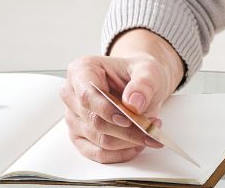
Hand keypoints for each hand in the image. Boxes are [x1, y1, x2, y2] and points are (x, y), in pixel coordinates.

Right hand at [61, 49, 179, 163]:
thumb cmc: (138, 74)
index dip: (106, 110)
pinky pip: (99, 154)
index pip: (86, 96)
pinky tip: (138, 144)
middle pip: (94, 121)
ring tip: (150, 131)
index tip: (128, 118)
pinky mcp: (81, 138)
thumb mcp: (148, 69)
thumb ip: (143, 83)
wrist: (140, 85)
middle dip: (126, 129)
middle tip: (151, 126)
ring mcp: (75, 118)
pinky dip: (122, 153)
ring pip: (99, 140)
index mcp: (81, 70)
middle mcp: (72, 95)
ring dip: (128, 140)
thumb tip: (134, 102)